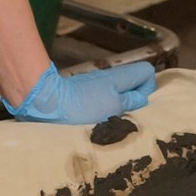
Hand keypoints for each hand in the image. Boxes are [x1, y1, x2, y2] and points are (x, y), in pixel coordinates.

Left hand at [5, 60, 155, 124]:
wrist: (48, 104)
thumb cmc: (84, 106)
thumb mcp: (114, 108)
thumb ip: (131, 102)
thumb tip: (143, 99)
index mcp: (120, 77)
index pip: (147, 72)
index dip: (148, 89)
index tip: (138, 105)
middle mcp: (110, 78)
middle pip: (134, 84)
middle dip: (134, 101)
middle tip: (126, 117)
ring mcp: (96, 86)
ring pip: (119, 94)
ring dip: (119, 108)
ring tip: (111, 123)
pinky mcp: (84, 94)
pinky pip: (104, 100)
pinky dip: (104, 111)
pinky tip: (96, 123)